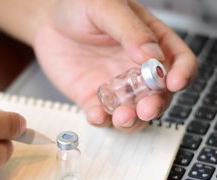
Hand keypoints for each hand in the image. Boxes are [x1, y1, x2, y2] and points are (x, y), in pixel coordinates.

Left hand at [34, 0, 196, 130]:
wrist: (46, 20)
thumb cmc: (78, 6)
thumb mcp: (106, 8)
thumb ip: (130, 30)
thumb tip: (153, 56)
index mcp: (150, 41)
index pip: (177, 60)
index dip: (182, 73)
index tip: (173, 82)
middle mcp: (136, 68)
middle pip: (158, 94)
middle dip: (155, 104)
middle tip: (146, 108)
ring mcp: (115, 86)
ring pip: (133, 111)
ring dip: (132, 120)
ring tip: (121, 116)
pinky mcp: (92, 98)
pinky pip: (102, 115)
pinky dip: (102, 120)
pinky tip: (96, 114)